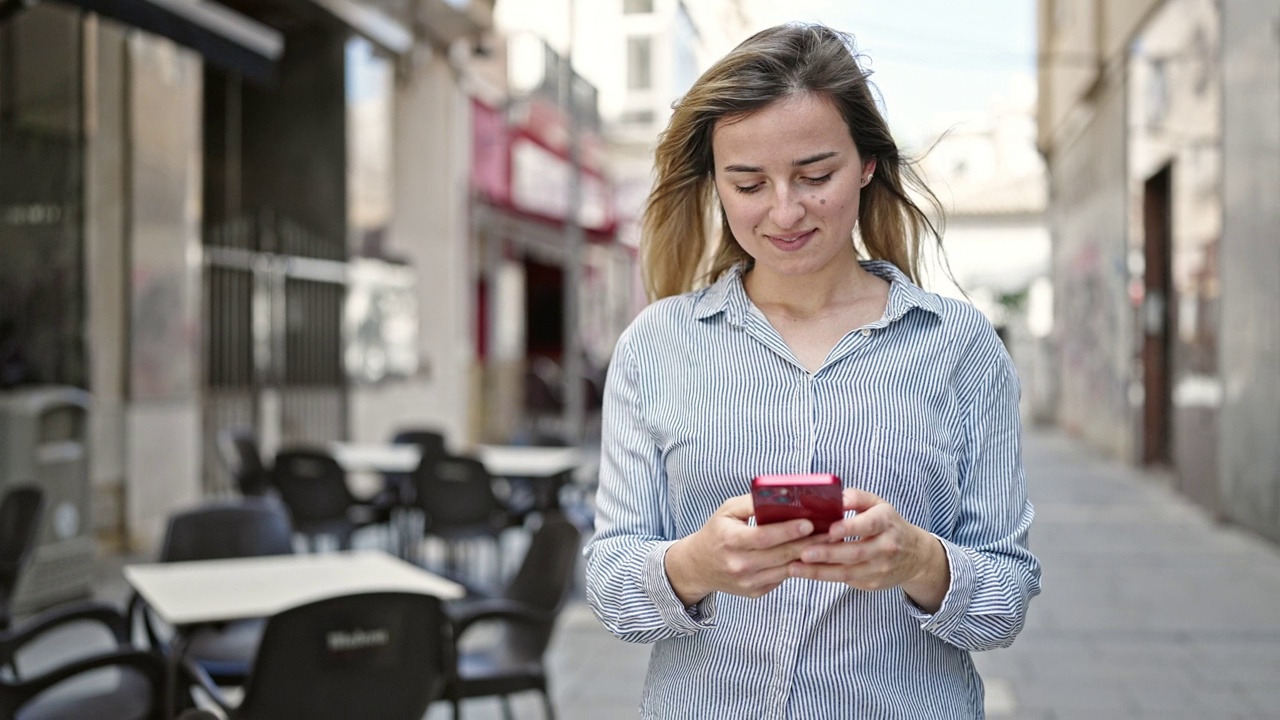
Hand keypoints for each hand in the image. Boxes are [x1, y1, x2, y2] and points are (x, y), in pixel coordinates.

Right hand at [665, 493, 827, 604]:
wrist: (698, 566)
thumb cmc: (717, 531)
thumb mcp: (727, 511)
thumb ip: (753, 503)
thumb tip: (782, 497)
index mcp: (730, 541)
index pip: (764, 537)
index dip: (788, 530)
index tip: (810, 522)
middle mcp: (739, 565)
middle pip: (781, 554)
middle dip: (809, 542)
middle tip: (831, 531)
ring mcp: (747, 582)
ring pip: (786, 569)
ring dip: (809, 556)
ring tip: (828, 543)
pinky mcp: (755, 592)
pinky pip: (782, 578)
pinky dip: (797, 567)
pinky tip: (811, 556)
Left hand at [787, 489, 949, 611]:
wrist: (914, 556)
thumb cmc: (887, 524)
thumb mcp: (877, 504)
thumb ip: (856, 497)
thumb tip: (835, 497)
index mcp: (886, 522)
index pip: (869, 525)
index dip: (850, 528)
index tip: (830, 530)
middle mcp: (886, 547)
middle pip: (855, 552)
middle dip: (828, 553)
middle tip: (803, 552)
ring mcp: (880, 568)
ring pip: (848, 572)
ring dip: (819, 571)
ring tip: (794, 567)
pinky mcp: (872, 583)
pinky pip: (846, 581)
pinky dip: (825, 577)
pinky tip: (805, 573)